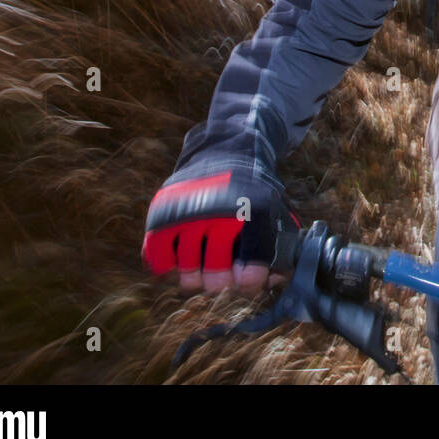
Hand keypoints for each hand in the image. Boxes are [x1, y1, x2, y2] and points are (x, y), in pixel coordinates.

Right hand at [142, 157, 297, 295]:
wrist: (222, 155)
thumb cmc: (251, 194)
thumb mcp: (275, 213)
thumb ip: (280, 248)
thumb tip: (273, 280)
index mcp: (253, 214)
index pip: (250, 270)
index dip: (250, 282)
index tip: (247, 278)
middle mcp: (218, 215)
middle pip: (216, 280)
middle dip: (223, 282)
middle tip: (224, 273)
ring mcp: (187, 216)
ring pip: (188, 276)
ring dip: (196, 276)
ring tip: (203, 263)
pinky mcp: (161, 217)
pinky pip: (159, 261)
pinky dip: (167, 267)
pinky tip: (180, 259)